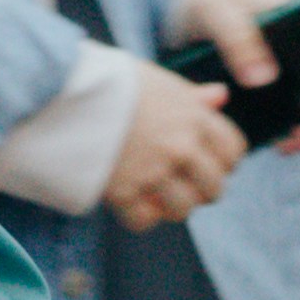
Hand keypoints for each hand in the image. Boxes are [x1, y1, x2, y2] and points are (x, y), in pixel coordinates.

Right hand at [105, 60, 245, 228]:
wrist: (65, 89)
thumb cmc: (112, 81)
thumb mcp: (157, 79)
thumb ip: (192, 95)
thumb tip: (222, 96)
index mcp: (192, 116)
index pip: (234, 151)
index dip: (225, 160)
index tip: (210, 162)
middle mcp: (180, 146)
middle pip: (214, 188)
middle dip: (202, 189)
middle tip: (183, 183)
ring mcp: (153, 171)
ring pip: (183, 210)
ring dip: (172, 205)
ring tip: (156, 193)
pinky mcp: (124, 191)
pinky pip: (145, 220)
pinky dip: (140, 215)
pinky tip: (132, 199)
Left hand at [165, 0, 299, 159]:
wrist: (185, 22)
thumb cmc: (209, 5)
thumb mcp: (218, 11)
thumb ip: (237, 37)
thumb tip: (263, 77)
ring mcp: (293, 79)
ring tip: (299, 141)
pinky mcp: (274, 101)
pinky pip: (294, 124)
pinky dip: (296, 137)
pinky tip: (283, 144)